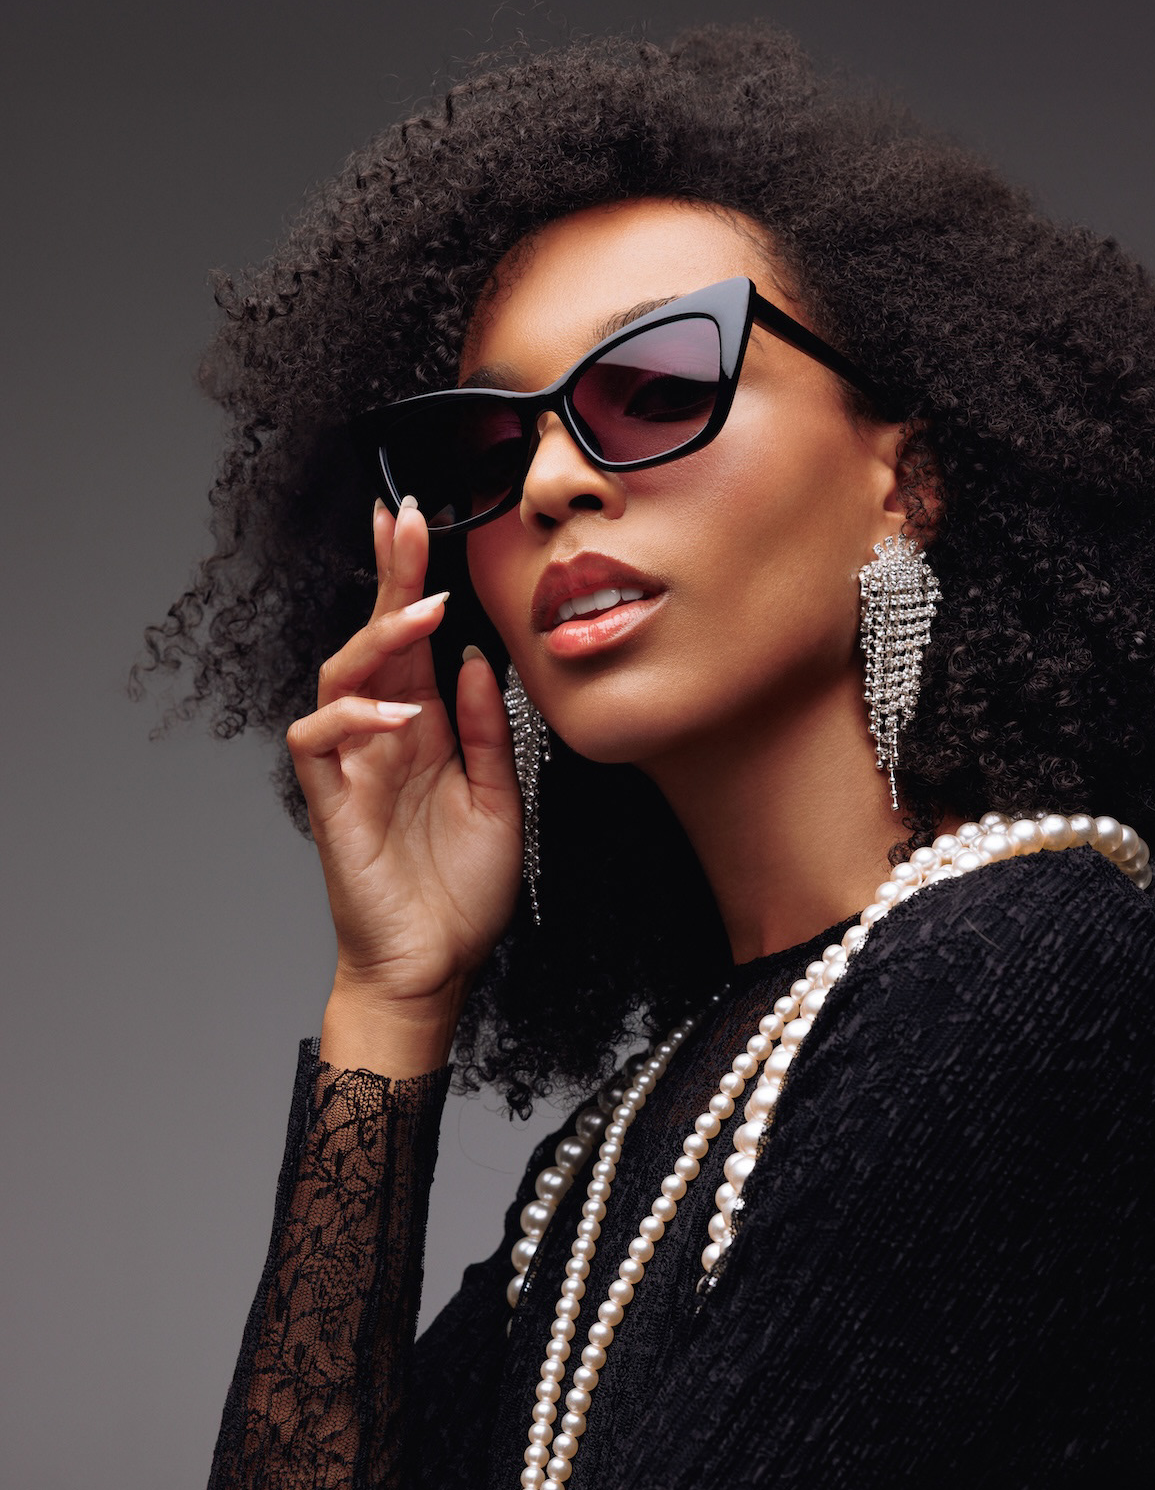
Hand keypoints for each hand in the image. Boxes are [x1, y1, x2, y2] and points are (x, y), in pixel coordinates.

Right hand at [287, 498, 521, 1071]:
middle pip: (373, 639)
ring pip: (340, 676)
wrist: (434, 968)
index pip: (414, 641)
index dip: (410, 581)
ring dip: (379, 638)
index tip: (417, 523)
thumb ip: (487, 732)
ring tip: (419, 610)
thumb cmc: (460, 894)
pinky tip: (395, 711)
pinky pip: (319, 740)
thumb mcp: (500, 802)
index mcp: (423, 730)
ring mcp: (352, 766)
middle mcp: (383, 737)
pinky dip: (353, 716)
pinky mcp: (330, 802)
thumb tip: (478, 660)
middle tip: (402, 521)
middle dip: (387, 577)